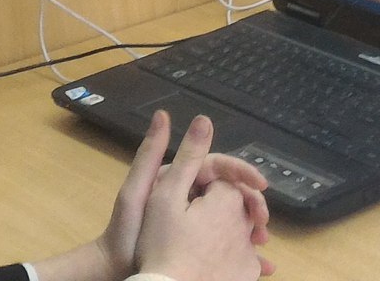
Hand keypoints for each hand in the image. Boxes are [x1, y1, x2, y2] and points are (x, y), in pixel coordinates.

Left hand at [137, 115, 270, 280]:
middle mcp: (189, 196)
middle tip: (264, 220)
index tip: (261, 184)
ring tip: (262, 241)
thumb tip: (164, 114)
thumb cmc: (125, 231)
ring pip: (233, 217)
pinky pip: (227, 241)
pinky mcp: (199, 242)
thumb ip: (151, 154)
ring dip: (252, 227)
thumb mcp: (137, 190)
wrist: (115, 269)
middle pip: (230, 193)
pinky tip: (260, 260)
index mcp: (178, 179)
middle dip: (251, 204)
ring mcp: (195, 220)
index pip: (217, 167)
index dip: (241, 172)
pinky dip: (243, 250)